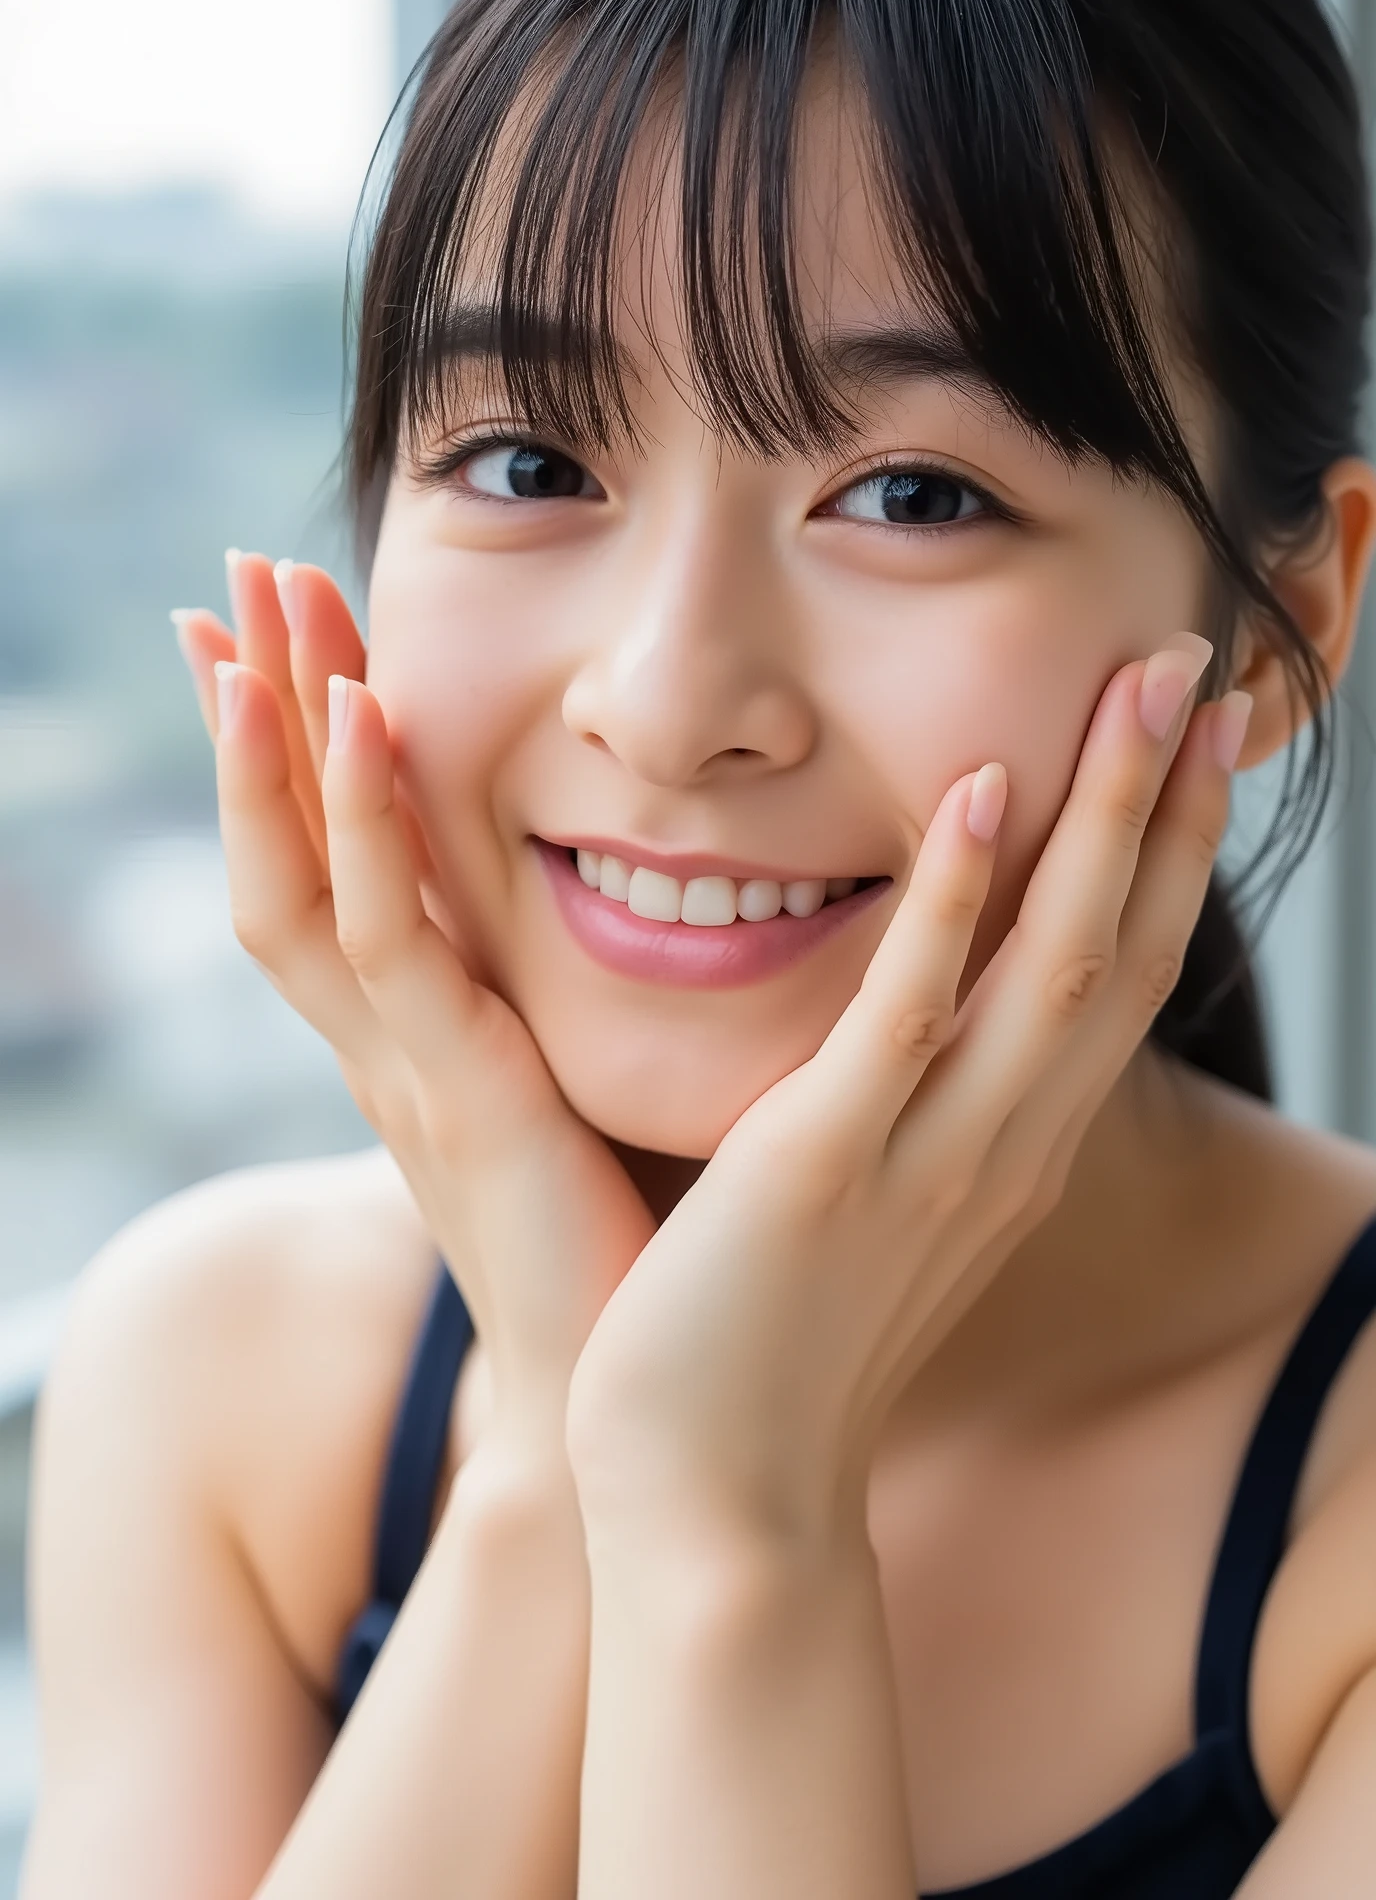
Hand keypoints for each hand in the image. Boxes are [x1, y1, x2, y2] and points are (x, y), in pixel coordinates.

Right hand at [173, 552, 655, 1444]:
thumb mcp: (573, 1088)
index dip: (285, 752)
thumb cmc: (621, 1244)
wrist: (627, 1406)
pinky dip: (360, 825)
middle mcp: (382, 1043)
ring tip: (253, 617)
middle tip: (235, 572)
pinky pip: (388, 941)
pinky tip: (363, 716)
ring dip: (273, 746)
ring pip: (303, 882)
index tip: (266, 631)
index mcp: (413, 1035)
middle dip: (256, 713)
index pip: (322, 864)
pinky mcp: (460, 1094)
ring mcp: (403, 1070)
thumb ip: (565, 999)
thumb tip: (636, 893)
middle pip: (282, 850)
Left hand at [564, 636, 1250, 1547]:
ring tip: (1142, 686)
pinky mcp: (830, 1165)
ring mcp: (931, 1155)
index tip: (1193, 743)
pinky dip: (955, 900)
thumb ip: (909, 1108)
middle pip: (1127, 947)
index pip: (1118, 977)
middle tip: (1199, 667)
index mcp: (1012, 1150)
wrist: (717, 1499)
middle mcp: (1005, 1146)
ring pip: (1057, 959)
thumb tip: (913, 1020)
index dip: (1167, 855)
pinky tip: (980, 790)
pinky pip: (913, 1013)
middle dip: (1169, 805)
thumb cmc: (776, 1344)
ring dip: (1107, 817)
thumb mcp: (875, 1208)